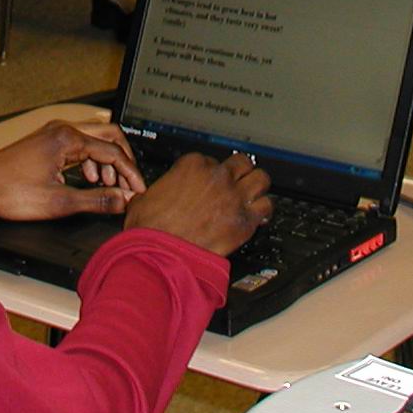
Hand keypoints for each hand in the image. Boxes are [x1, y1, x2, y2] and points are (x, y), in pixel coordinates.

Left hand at [0, 120, 145, 221]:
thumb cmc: (9, 192)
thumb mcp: (60, 203)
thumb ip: (97, 200)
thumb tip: (123, 200)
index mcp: (67, 138)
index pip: (113, 151)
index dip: (131, 173)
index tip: (139, 191)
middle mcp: (61, 129)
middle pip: (108, 136)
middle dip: (123, 161)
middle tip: (130, 185)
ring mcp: (52, 134)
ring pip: (93, 140)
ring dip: (106, 163)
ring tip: (108, 187)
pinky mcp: (46, 142)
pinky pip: (79, 146)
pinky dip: (90, 162)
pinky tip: (88, 181)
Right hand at [123, 151, 271, 256]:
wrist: (162, 253)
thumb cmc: (151, 228)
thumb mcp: (146, 197)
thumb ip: (160, 189)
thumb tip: (157, 196)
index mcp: (192, 165)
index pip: (210, 158)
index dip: (209, 172)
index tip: (208, 182)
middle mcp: (217, 176)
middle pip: (241, 162)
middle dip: (240, 172)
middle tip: (236, 181)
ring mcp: (234, 197)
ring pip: (261, 179)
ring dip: (257, 186)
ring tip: (251, 194)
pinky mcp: (245, 220)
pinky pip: (267, 207)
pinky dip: (263, 210)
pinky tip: (257, 215)